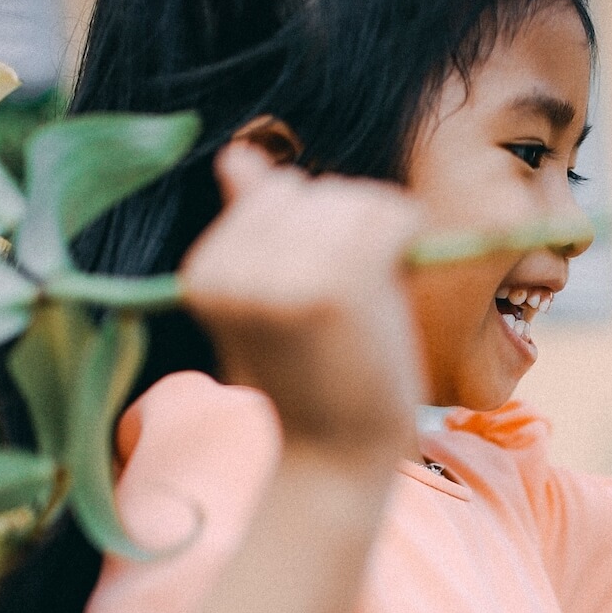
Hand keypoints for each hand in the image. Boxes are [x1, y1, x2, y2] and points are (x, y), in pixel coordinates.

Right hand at [180, 142, 422, 454]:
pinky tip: (396, 278)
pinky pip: (389, 213)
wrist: (332, 458)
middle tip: (350, 299)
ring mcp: (283, 277)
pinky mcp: (337, 288)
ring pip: (354, 197)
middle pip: (316, 190)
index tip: (319, 287)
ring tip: (368, 297)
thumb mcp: (267, 296)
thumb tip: (236, 154)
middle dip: (348, 226)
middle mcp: (234, 268)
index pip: (276, 190)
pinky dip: (406, 234)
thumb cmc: (308, 378)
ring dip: (379, 232)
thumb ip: (254, 223)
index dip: (317, 228)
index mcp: (204, 269)